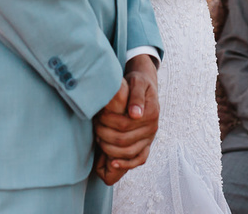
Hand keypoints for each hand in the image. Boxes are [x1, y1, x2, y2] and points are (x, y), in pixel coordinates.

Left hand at [93, 55, 158, 183]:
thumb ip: (136, 96)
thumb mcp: (137, 82)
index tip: (98, 115)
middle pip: (123, 140)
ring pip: (129, 152)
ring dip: (109, 148)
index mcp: (151, 113)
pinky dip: (126, 164)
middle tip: (95, 126)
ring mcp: (150, 138)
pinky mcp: (147, 144)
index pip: (124, 124)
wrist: (145, 86)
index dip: (107, 122)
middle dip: (104, 134)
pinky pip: (140, 159)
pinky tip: (113, 163)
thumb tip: (135, 114)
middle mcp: (153, 128)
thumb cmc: (137, 82)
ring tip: (99, 138)